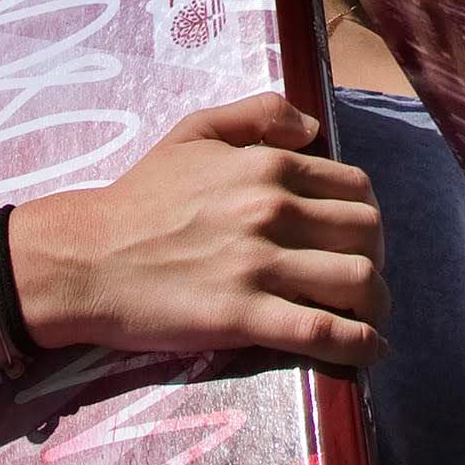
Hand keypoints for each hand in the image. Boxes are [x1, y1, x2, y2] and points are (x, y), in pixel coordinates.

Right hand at [8, 92, 387, 365]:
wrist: (86, 258)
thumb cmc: (139, 196)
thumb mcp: (195, 131)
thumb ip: (258, 115)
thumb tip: (313, 126)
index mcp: (268, 166)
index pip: (355, 188)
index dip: (368, 215)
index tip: (360, 237)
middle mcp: (272, 210)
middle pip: (367, 233)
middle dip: (378, 257)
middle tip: (365, 277)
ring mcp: (259, 265)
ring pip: (357, 280)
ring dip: (377, 302)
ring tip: (370, 315)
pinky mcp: (243, 316)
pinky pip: (322, 331)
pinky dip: (358, 343)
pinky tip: (368, 349)